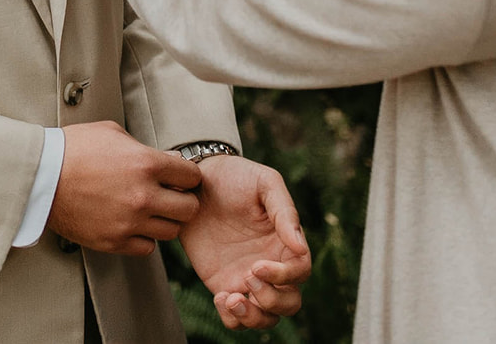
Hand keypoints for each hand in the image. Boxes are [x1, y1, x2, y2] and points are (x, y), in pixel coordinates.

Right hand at [46, 121, 203, 255]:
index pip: (192, 176)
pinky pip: (146, 248)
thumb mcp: (112, 132)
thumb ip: (144, 147)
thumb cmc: (72, 150)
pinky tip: (132, 224)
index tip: (180, 177)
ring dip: (164, 221)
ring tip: (149, 211)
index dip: (187, 175)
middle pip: (189, 209)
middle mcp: (144, 196)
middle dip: (183, 201)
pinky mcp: (113, 241)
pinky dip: (143, 238)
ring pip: (171, 232)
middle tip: (170, 196)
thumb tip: (166, 160)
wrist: (40, 177)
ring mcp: (129, 222)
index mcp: (146, 164)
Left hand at [180, 155, 311, 330]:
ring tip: (230, 298)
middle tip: (248, 277)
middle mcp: (271, 265)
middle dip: (272, 300)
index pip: (300, 272)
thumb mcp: (264, 183)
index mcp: (286, 242)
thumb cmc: (235, 177)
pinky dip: (232, 318)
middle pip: (289, 303)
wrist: (194, 180)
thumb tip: (301, 247)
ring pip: (266, 317)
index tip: (257, 265)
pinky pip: (235, 318)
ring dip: (253, 317)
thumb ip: (284, 212)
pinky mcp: (223, 284)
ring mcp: (247, 278)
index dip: (284, 276)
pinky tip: (219, 297)